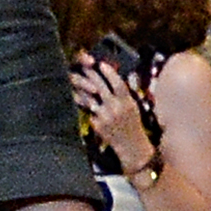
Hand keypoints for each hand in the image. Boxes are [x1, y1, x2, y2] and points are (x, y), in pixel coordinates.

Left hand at [70, 56, 155, 170]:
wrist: (131, 146)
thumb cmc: (132, 123)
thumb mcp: (134, 106)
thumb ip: (128, 92)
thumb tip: (126, 75)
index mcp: (128, 102)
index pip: (118, 85)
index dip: (109, 73)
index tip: (102, 64)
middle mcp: (117, 109)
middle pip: (102, 88)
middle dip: (92, 76)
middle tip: (85, 67)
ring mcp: (106, 117)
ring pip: (91, 99)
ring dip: (83, 89)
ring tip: (78, 80)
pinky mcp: (97, 125)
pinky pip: (88, 111)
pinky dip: (83, 103)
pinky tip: (76, 96)